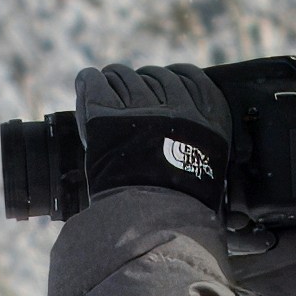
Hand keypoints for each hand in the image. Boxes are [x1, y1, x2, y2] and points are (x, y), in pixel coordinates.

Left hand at [70, 61, 242, 211]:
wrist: (157, 219)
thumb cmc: (183, 204)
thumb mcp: (208, 166)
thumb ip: (199, 140)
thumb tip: (187, 130)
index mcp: (208, 115)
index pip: (189, 76)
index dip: (173, 78)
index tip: (163, 84)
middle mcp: (177, 105)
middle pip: (155, 75)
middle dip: (143, 82)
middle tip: (132, 94)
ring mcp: (140, 108)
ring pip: (124, 76)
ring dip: (116, 81)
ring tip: (109, 88)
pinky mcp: (106, 116)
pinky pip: (96, 84)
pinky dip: (89, 81)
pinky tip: (87, 82)